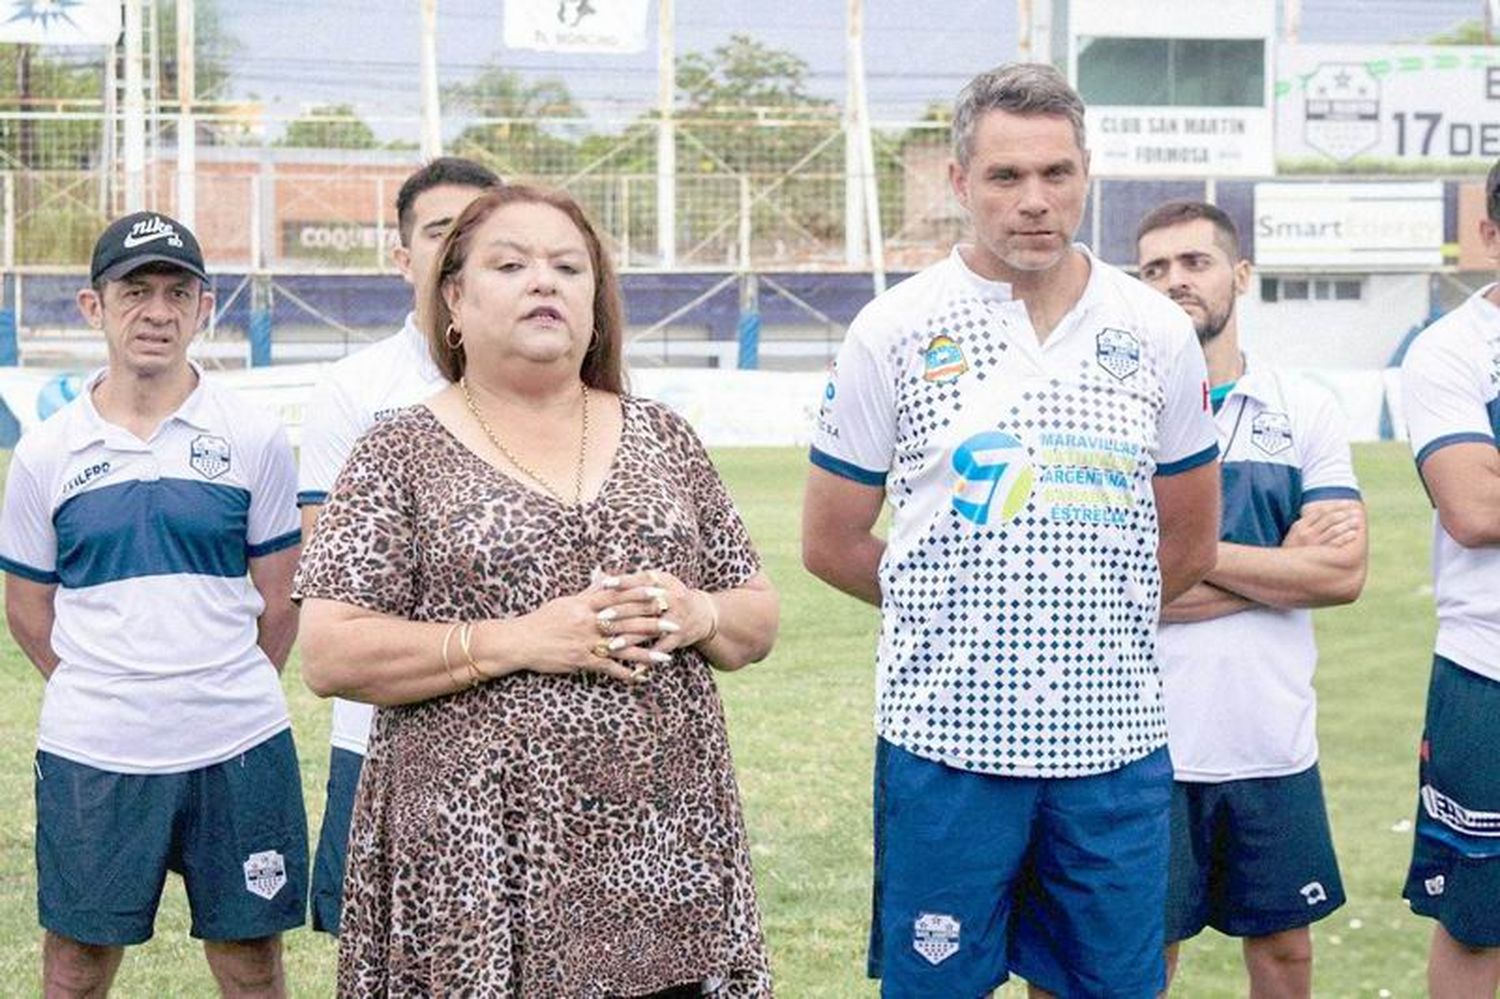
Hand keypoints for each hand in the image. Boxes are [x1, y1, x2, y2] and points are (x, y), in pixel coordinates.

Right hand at [507, 577, 653, 685]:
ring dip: (647, 653)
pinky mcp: (582, 660)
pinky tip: (641, 678)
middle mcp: (589, 621)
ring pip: (623, 647)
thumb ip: (589, 590)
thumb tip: (604, 573)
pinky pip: (608, 668)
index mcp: (585, 604)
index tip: (661, 591)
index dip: (641, 594)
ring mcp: (586, 642)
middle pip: (627, 620)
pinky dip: (625, 673)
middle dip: (653, 622)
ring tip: (667, 657)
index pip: (618, 596)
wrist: (520, 641)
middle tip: (675, 623)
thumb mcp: (566, 601)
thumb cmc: (543, 620)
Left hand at [595, 568, 718, 676]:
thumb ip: (629, 581)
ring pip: (650, 629)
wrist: (701, 614)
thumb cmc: (669, 596)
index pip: (642, 580)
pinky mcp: (680, 637)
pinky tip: (634, 668)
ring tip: (611, 645)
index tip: (605, 584)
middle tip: (600, 617)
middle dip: (622, 611)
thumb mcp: (656, 583)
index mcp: (664, 582)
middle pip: (644, 604)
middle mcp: (672, 598)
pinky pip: (662, 648)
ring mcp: (676, 618)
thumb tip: (598, 574)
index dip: (624, 581)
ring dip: (631, 638)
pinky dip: (648, 658)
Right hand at [1283, 501, 1362, 548]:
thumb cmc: (1293, 549)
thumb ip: (1307, 523)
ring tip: (1357, 521)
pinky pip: (1334, 544)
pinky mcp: (1319, 555)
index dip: (1336, 506)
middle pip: (1329, 519)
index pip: (1321, 511)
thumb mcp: (1295, 534)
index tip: (1348, 503)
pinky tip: (1354, 534)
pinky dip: (1345, 538)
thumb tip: (1323, 511)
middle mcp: (1306, 534)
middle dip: (1344, 514)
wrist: (1284, 570)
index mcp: (1300, 526)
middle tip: (1356, 511)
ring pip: (1333, 530)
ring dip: (1347, 524)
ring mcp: (1312, 545)